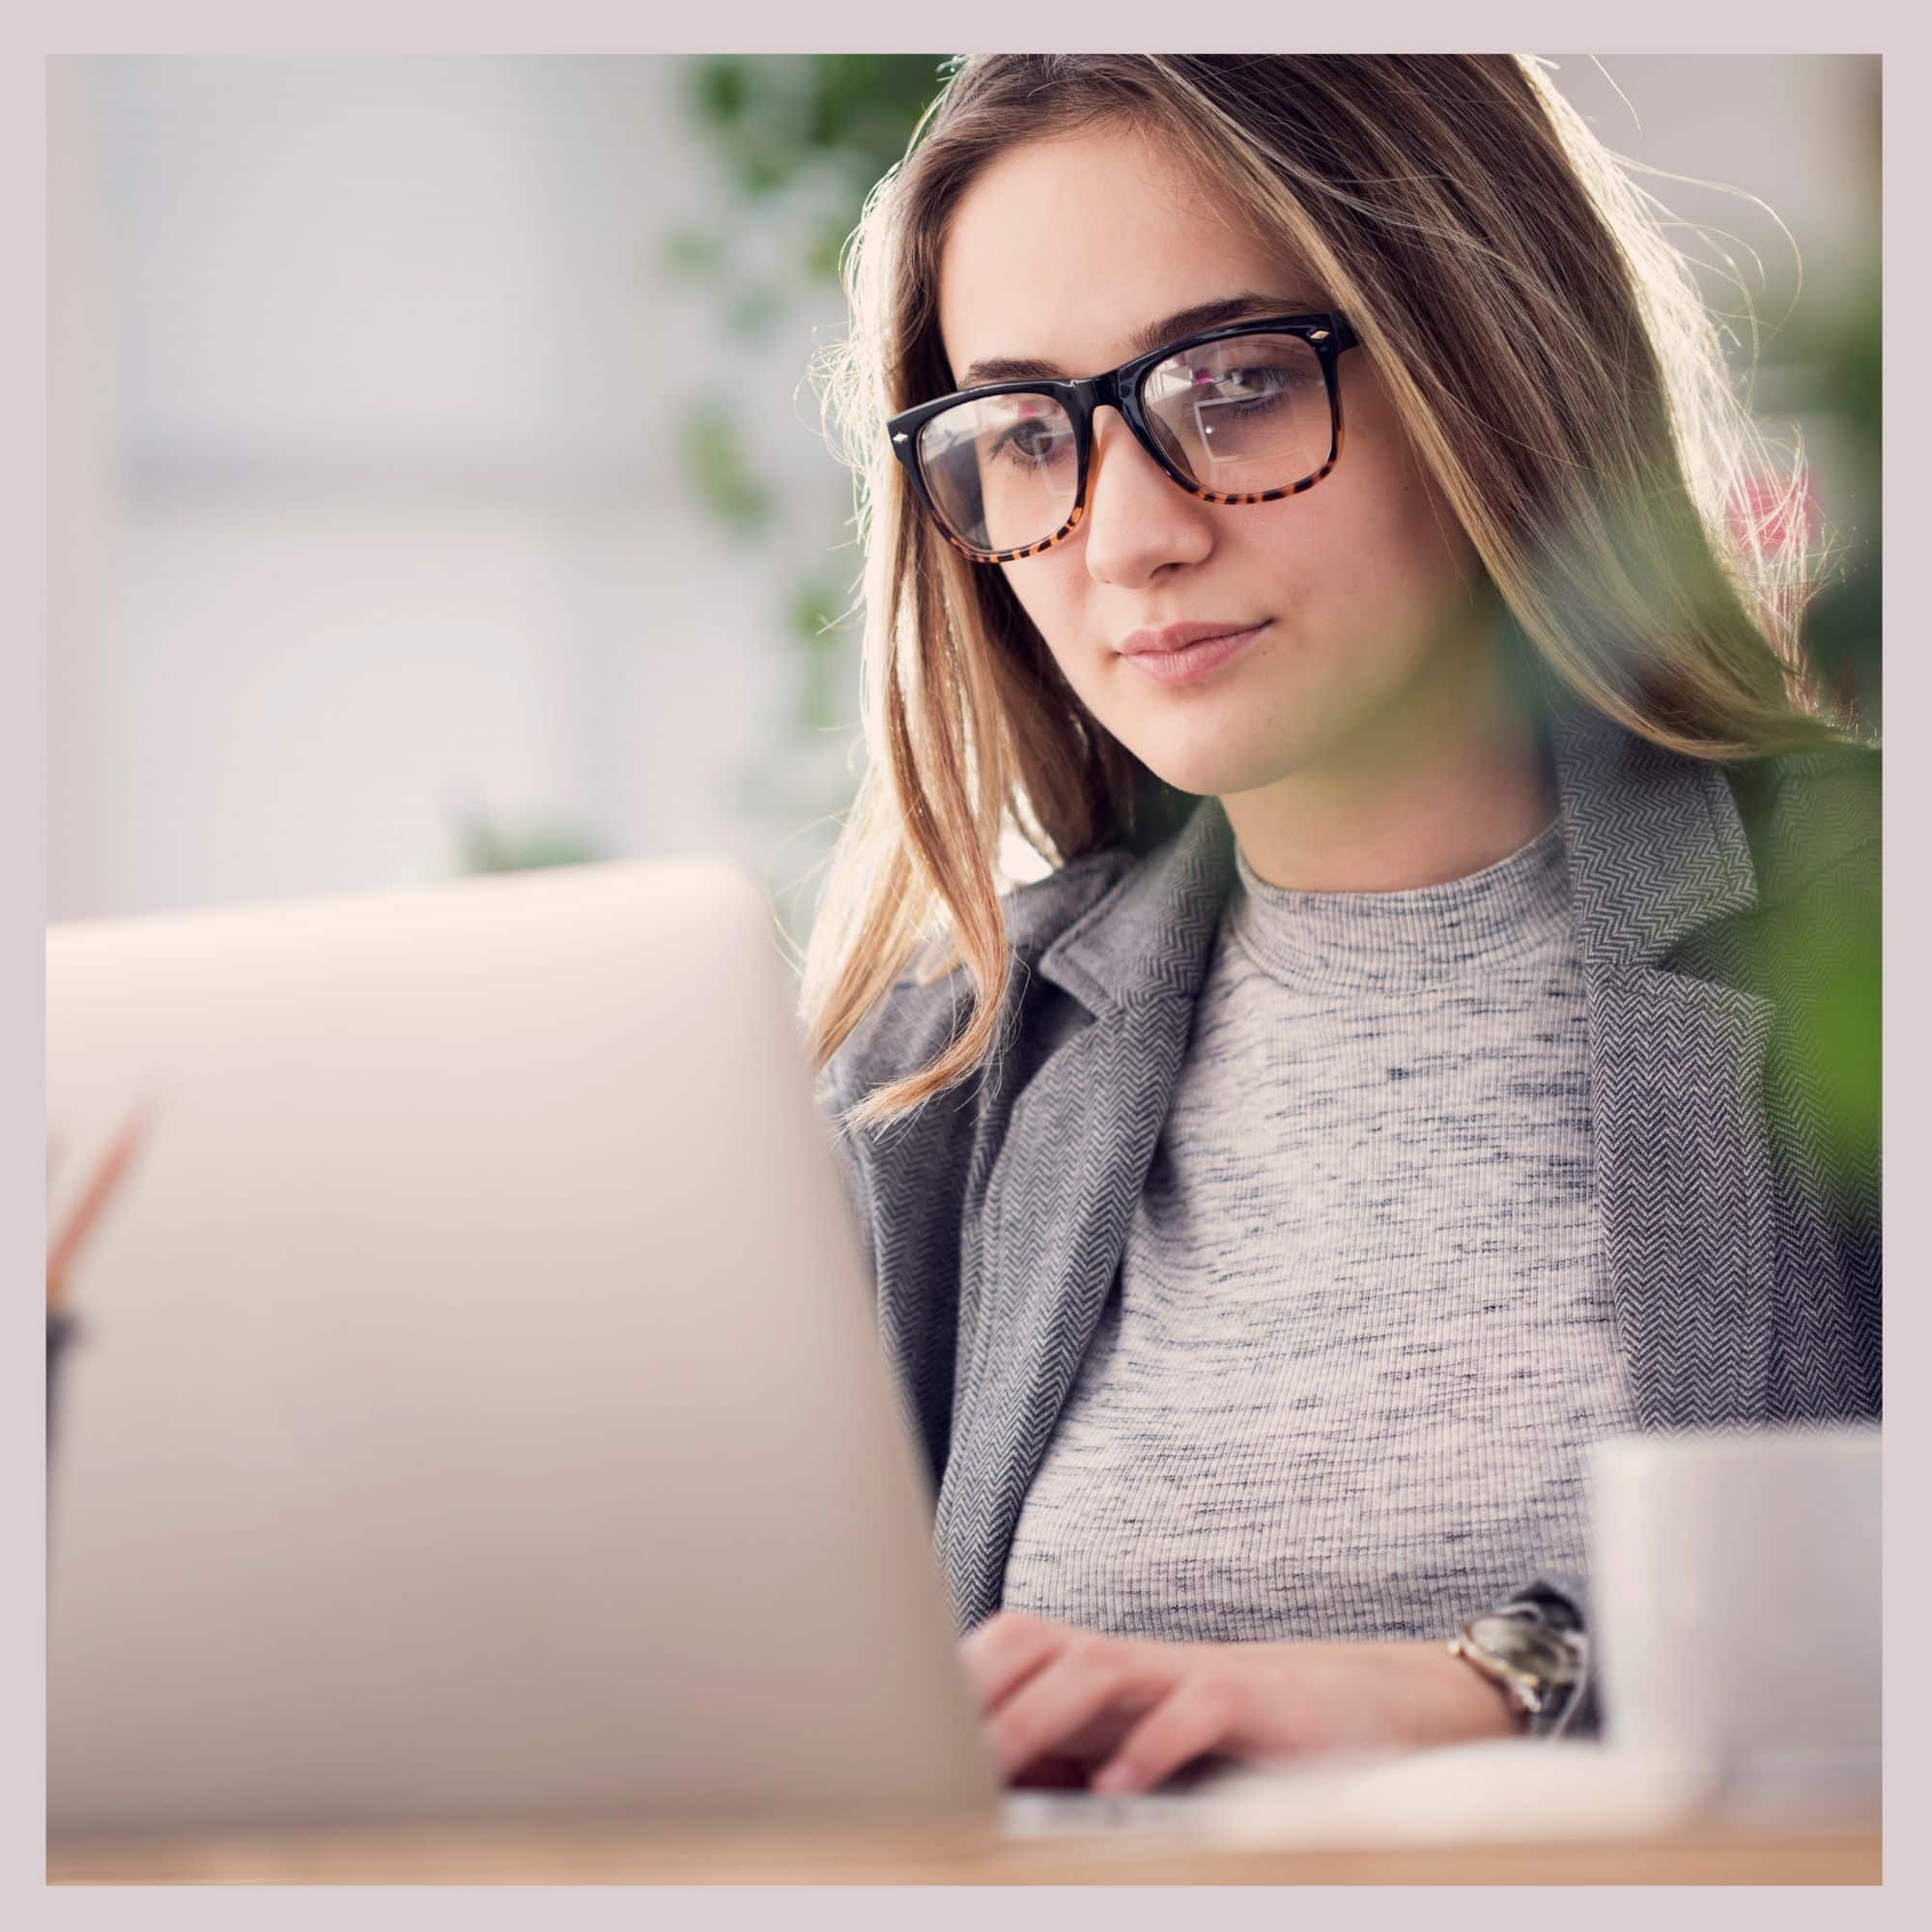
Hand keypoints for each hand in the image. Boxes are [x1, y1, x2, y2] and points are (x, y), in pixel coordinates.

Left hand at [958, 1611, 1522, 1793]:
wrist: (1360, 1703)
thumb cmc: (1231, 1730)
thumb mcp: (1141, 1743)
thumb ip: (1074, 1757)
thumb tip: (991, 1790)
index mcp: (1101, 1670)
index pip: (1011, 1645)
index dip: (956, 1674)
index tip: (901, 1724)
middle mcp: (1136, 1661)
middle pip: (1036, 1642)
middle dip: (979, 1690)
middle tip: (933, 1751)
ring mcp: (1192, 1672)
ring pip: (1100, 1666)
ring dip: (1041, 1713)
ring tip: (997, 1765)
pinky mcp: (1254, 1700)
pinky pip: (1197, 1706)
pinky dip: (1154, 1744)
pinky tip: (1120, 1788)